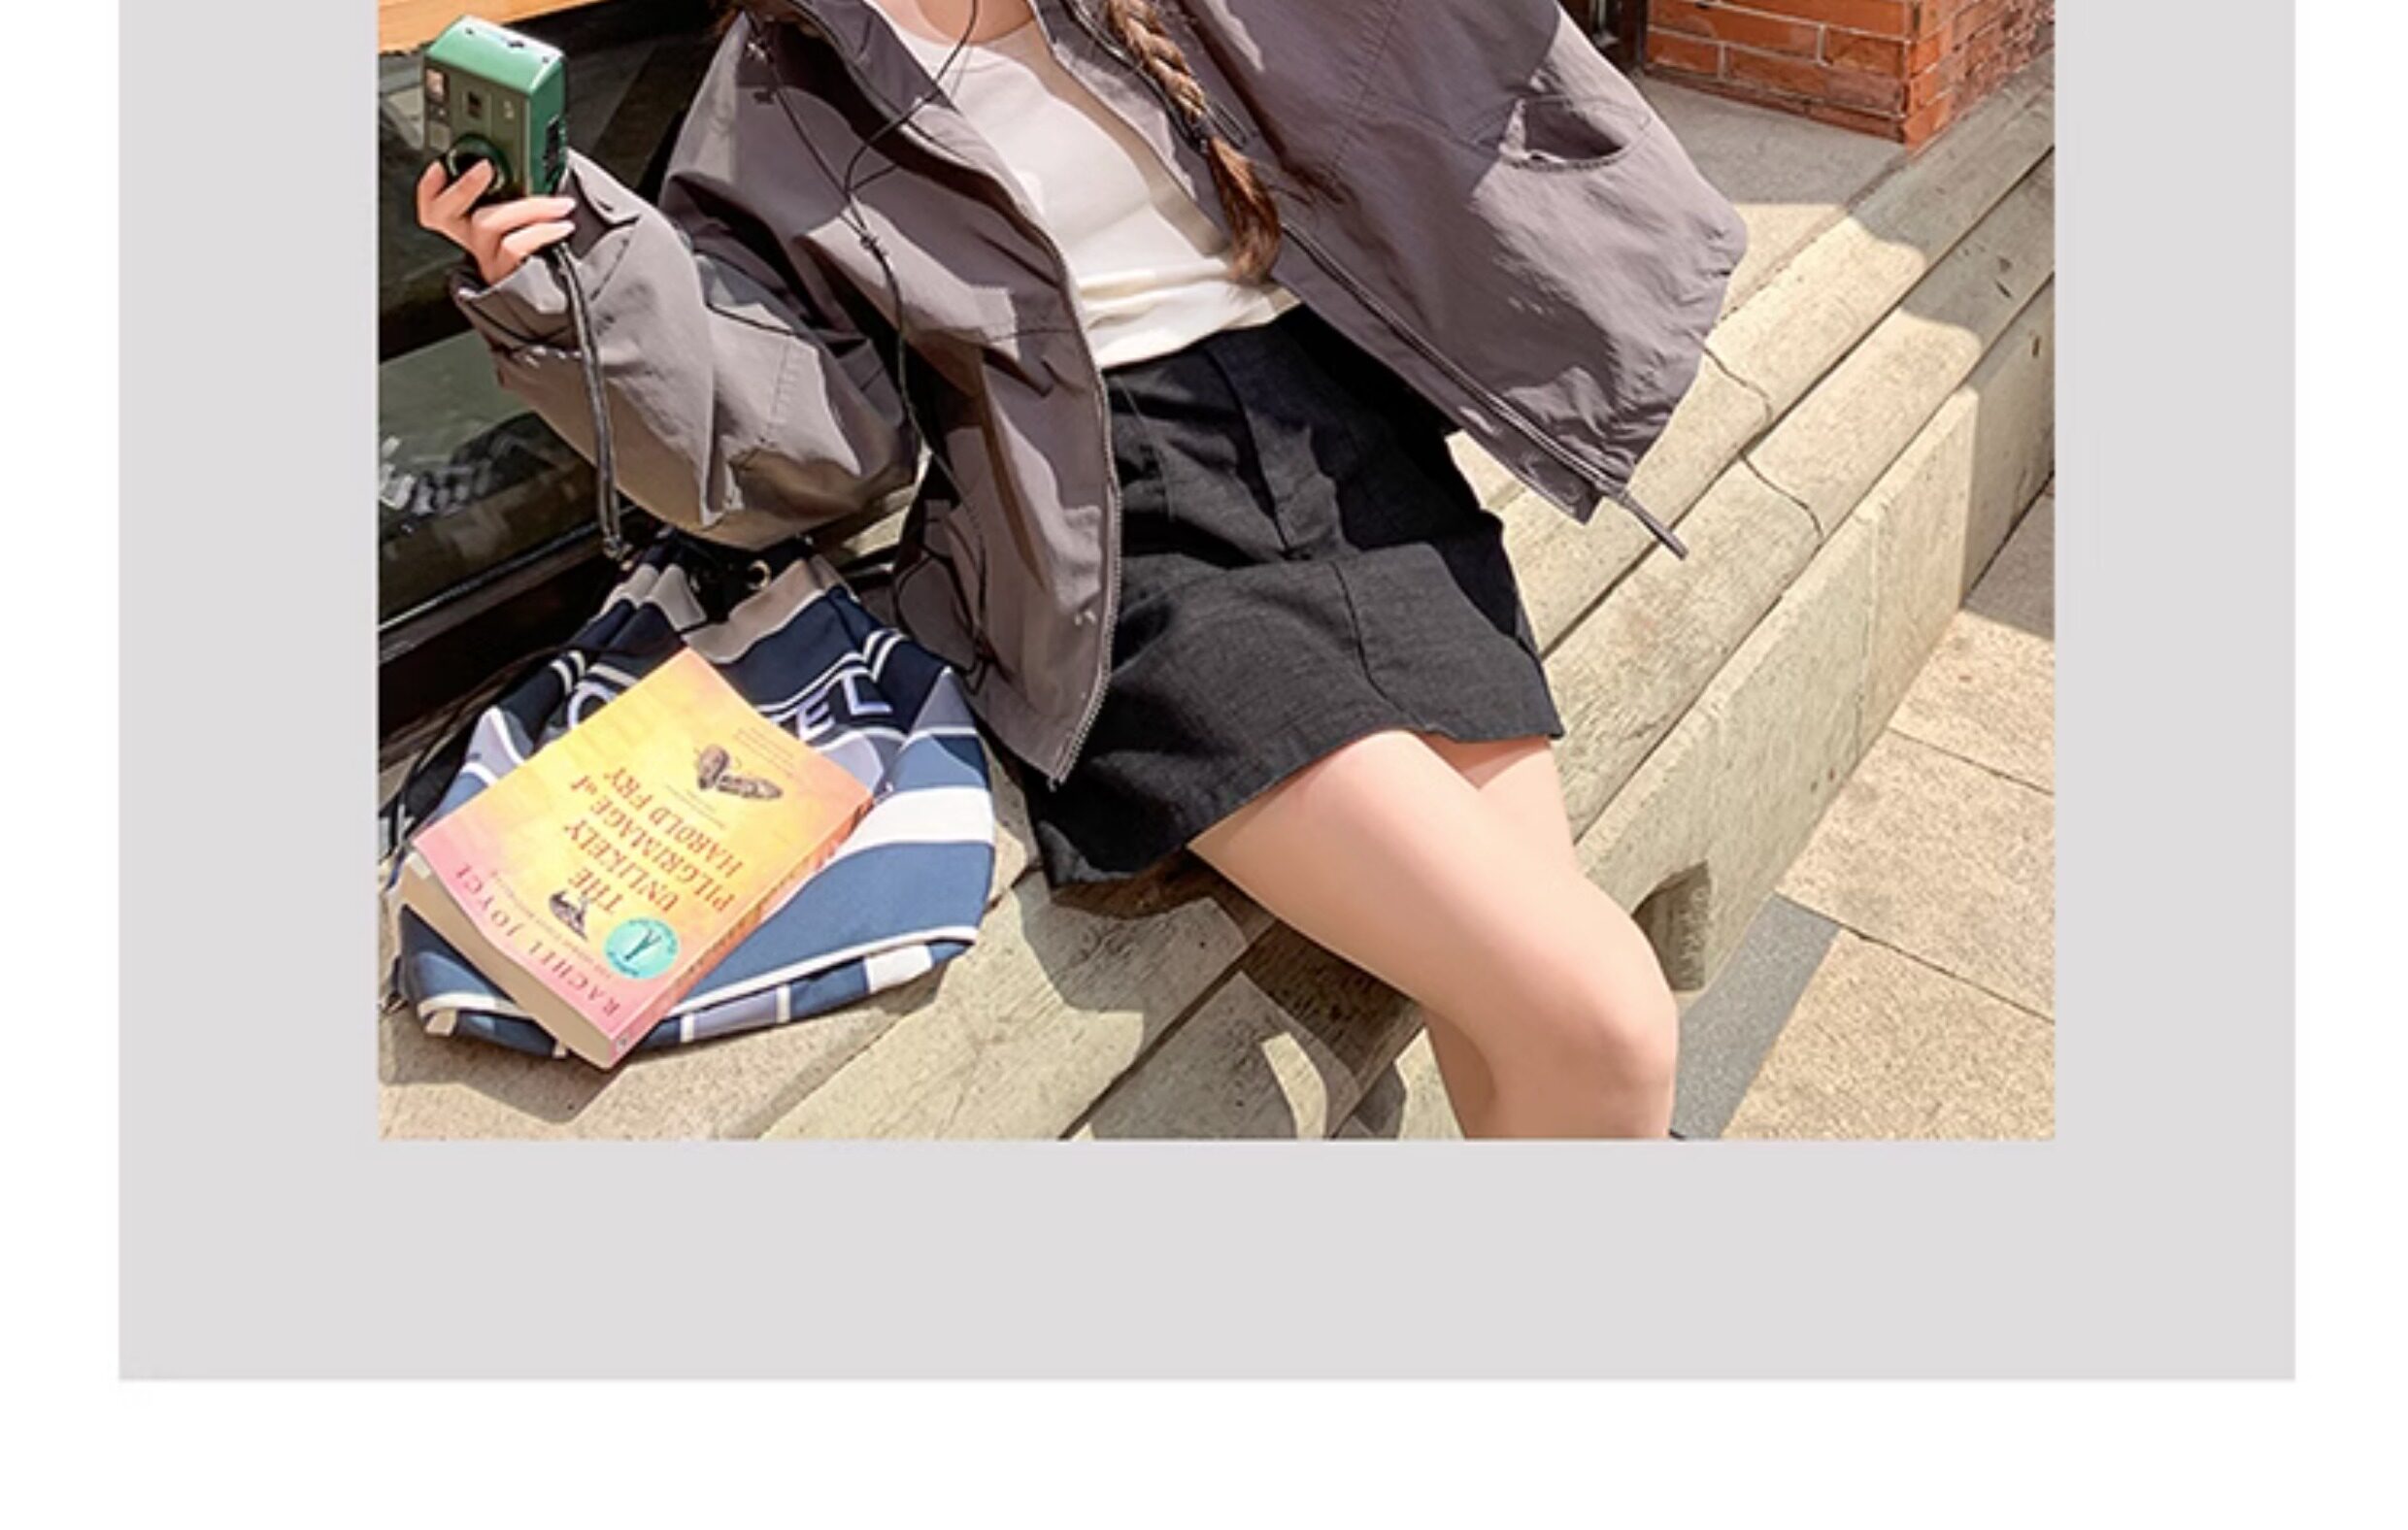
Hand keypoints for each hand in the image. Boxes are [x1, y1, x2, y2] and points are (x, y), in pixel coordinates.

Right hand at [415, 158, 579, 287]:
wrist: (569, 304)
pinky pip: (513, 247)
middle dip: (463, 186)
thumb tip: (536, 166)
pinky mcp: (505, 279)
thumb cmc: (552, 256)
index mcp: (473, 228)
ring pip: (485, 223)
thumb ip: (521, 195)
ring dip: (525, 206)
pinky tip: (562, 226)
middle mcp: (473, 245)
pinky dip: (540, 231)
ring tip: (560, 204)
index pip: (433, 208)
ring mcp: (487, 263)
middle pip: (445, 213)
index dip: (429, 187)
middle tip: (487, 166)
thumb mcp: (530, 220)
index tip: (440, 166)